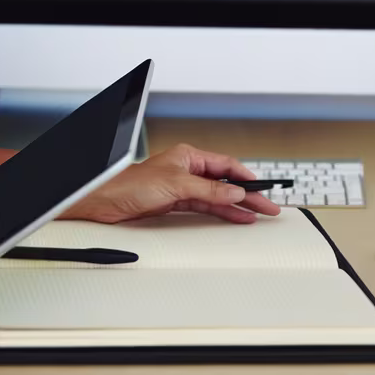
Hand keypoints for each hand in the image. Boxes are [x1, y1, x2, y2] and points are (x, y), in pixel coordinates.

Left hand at [63, 144, 281, 223]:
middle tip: (269, 207)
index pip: (226, 165)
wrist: (106, 201)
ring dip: (237, 206)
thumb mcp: (177, 185)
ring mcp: (183, 188)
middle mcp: (188, 171)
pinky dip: (221, 213)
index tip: (263, 188)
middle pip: (225, 182)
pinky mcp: (176, 204)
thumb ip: (209, 190)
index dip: (247, 177)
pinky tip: (234, 218)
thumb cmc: (131, 184)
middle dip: (248, 195)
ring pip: (217, 197)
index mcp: (189, 156)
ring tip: (257, 215)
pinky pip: (206, 208)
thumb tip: (235, 192)